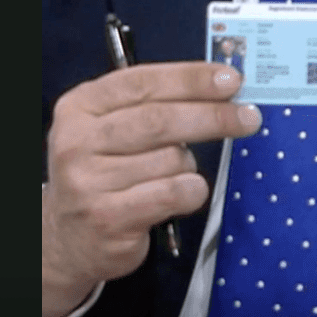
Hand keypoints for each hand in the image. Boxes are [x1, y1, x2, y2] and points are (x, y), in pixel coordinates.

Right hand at [42, 62, 260, 316]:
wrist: (67, 238)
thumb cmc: (103, 172)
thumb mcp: (109, 129)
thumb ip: (153, 104)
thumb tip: (220, 88)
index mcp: (80, 107)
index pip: (142, 83)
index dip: (191, 79)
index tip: (230, 79)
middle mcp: (77, 141)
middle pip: (160, 120)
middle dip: (212, 116)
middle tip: (248, 117)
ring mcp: (88, 182)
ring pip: (171, 160)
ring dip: (189, 165)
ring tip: (174, 174)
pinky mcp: (108, 218)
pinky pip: (173, 193)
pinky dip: (191, 191)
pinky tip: (183, 193)